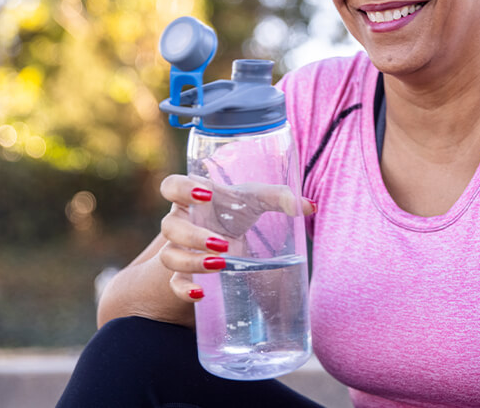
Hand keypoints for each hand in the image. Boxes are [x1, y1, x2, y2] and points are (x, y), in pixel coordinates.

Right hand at [157, 174, 314, 302]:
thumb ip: (280, 197)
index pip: (171, 186)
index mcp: (192, 196)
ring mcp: (178, 248)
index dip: (181, 189)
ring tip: (220, 265)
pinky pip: (174, 283)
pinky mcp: (183, 272)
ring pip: (169, 256)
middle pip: (169, 226)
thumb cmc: (237, 209)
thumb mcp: (256, 200)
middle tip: (222, 243)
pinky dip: (184, 290)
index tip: (206, 195)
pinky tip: (200, 293)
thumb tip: (310, 206)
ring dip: (192, 261)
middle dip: (194, 236)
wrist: (225, 235)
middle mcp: (180, 221)